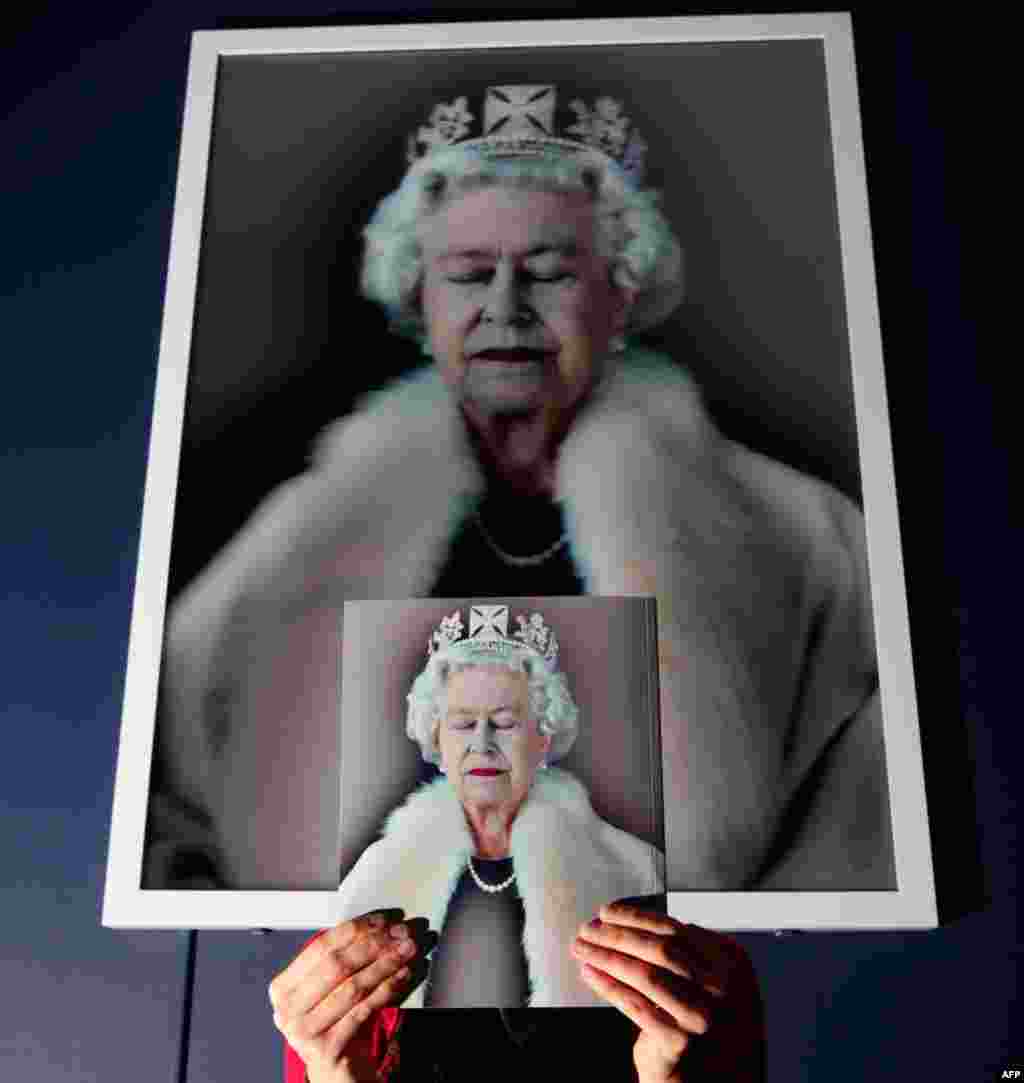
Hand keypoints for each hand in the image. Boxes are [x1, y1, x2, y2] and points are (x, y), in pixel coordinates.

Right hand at [269, 911, 426, 1082]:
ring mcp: (303, 1032)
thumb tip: (378, 925)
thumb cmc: (332, 1020)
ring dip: (384, 964)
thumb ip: (339, 958)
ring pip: (352, 987)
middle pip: (336, 965)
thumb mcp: (327, 988)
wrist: (334, 1069)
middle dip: (373, 945)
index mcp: (283, 987)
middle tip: (400, 934)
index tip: (382, 920)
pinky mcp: (325, 1050)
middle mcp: (287, 1010)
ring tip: (405, 952)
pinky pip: (362, 1011)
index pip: (321, 947)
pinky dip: (386, 989)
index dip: (354, 929)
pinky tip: (401, 975)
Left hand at [571, 899, 762, 1082]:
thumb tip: (628, 920)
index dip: (634, 917)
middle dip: (616, 934)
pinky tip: (591, 974)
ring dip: (606, 956)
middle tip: (587, 928)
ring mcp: (702, 1016)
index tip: (607, 912)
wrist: (711, 1078)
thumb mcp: (705, 977)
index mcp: (731, 962)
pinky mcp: (679, 1042)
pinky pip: (635, 1005)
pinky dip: (608, 986)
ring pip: (645, 974)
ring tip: (583, 948)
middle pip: (658, 949)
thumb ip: (681, 950)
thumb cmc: (700, 1021)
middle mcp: (723, 988)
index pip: (674, 928)